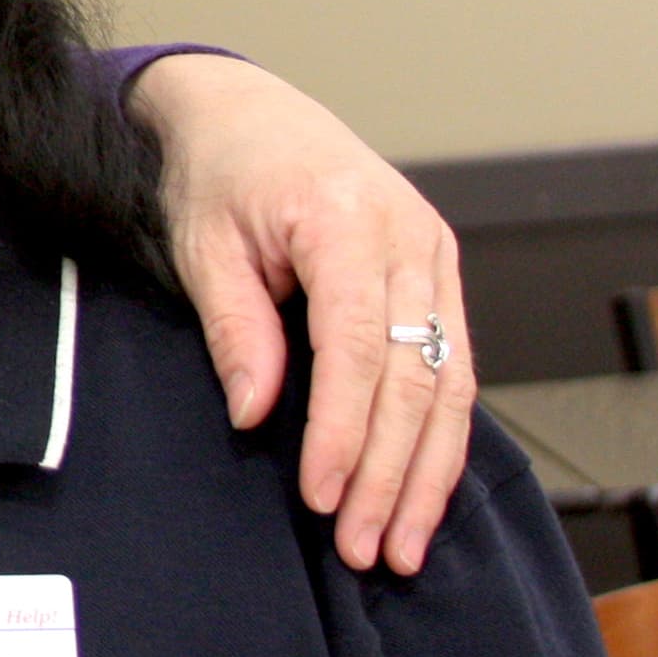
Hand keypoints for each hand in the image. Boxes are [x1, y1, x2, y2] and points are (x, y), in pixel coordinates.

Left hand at [133, 52, 474, 575]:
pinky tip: (423, 491)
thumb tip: (255, 414)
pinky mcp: (439, 273)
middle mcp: (409, 235)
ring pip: (451, 383)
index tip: (322, 496)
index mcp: (346, 219)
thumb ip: (237, 327)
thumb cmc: (220, 171)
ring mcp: (434, 253)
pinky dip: (441, 436)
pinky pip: (453, 366)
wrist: (248, 110)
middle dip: (392, 473)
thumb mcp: (203, 244)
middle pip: (415, 378)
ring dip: (428, 471)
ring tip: (401, 544)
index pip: (356, 348)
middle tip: (365, 547)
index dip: (343, 432)